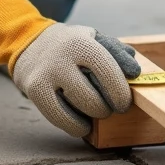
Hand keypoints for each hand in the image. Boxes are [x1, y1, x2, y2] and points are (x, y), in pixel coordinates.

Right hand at [12, 25, 140, 136]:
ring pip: (79, 110)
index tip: (124, 102)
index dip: (120, 92)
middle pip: (93, 99)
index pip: (108, 71)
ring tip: (96, 111)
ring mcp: (46, 75)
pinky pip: (61, 119)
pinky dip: (76, 126)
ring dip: (93, 117)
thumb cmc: (70, 44)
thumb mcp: (93, 38)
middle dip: (106, 108)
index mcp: (81, 42)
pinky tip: (83, 123)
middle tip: (109, 107)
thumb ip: (116, 51)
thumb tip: (135, 73)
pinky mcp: (34, 90)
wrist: (29, 41)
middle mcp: (61, 58)